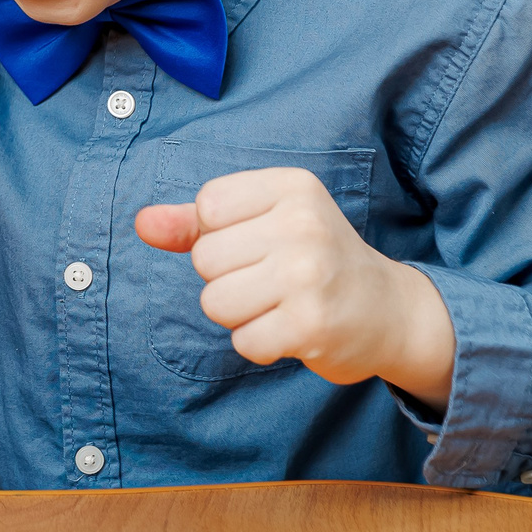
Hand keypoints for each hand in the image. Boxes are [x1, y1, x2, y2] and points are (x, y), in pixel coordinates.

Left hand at [136, 167, 454, 408]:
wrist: (389, 311)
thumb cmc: (313, 258)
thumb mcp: (262, 222)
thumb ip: (195, 221)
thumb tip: (142, 223)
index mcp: (292, 187)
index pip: (207, 207)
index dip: (219, 233)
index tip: (260, 241)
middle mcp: (304, 225)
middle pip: (205, 258)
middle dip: (227, 278)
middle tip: (273, 279)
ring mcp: (309, 276)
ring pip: (215, 302)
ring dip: (240, 314)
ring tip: (280, 304)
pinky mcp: (311, 326)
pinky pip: (242, 341)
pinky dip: (260, 344)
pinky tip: (292, 329)